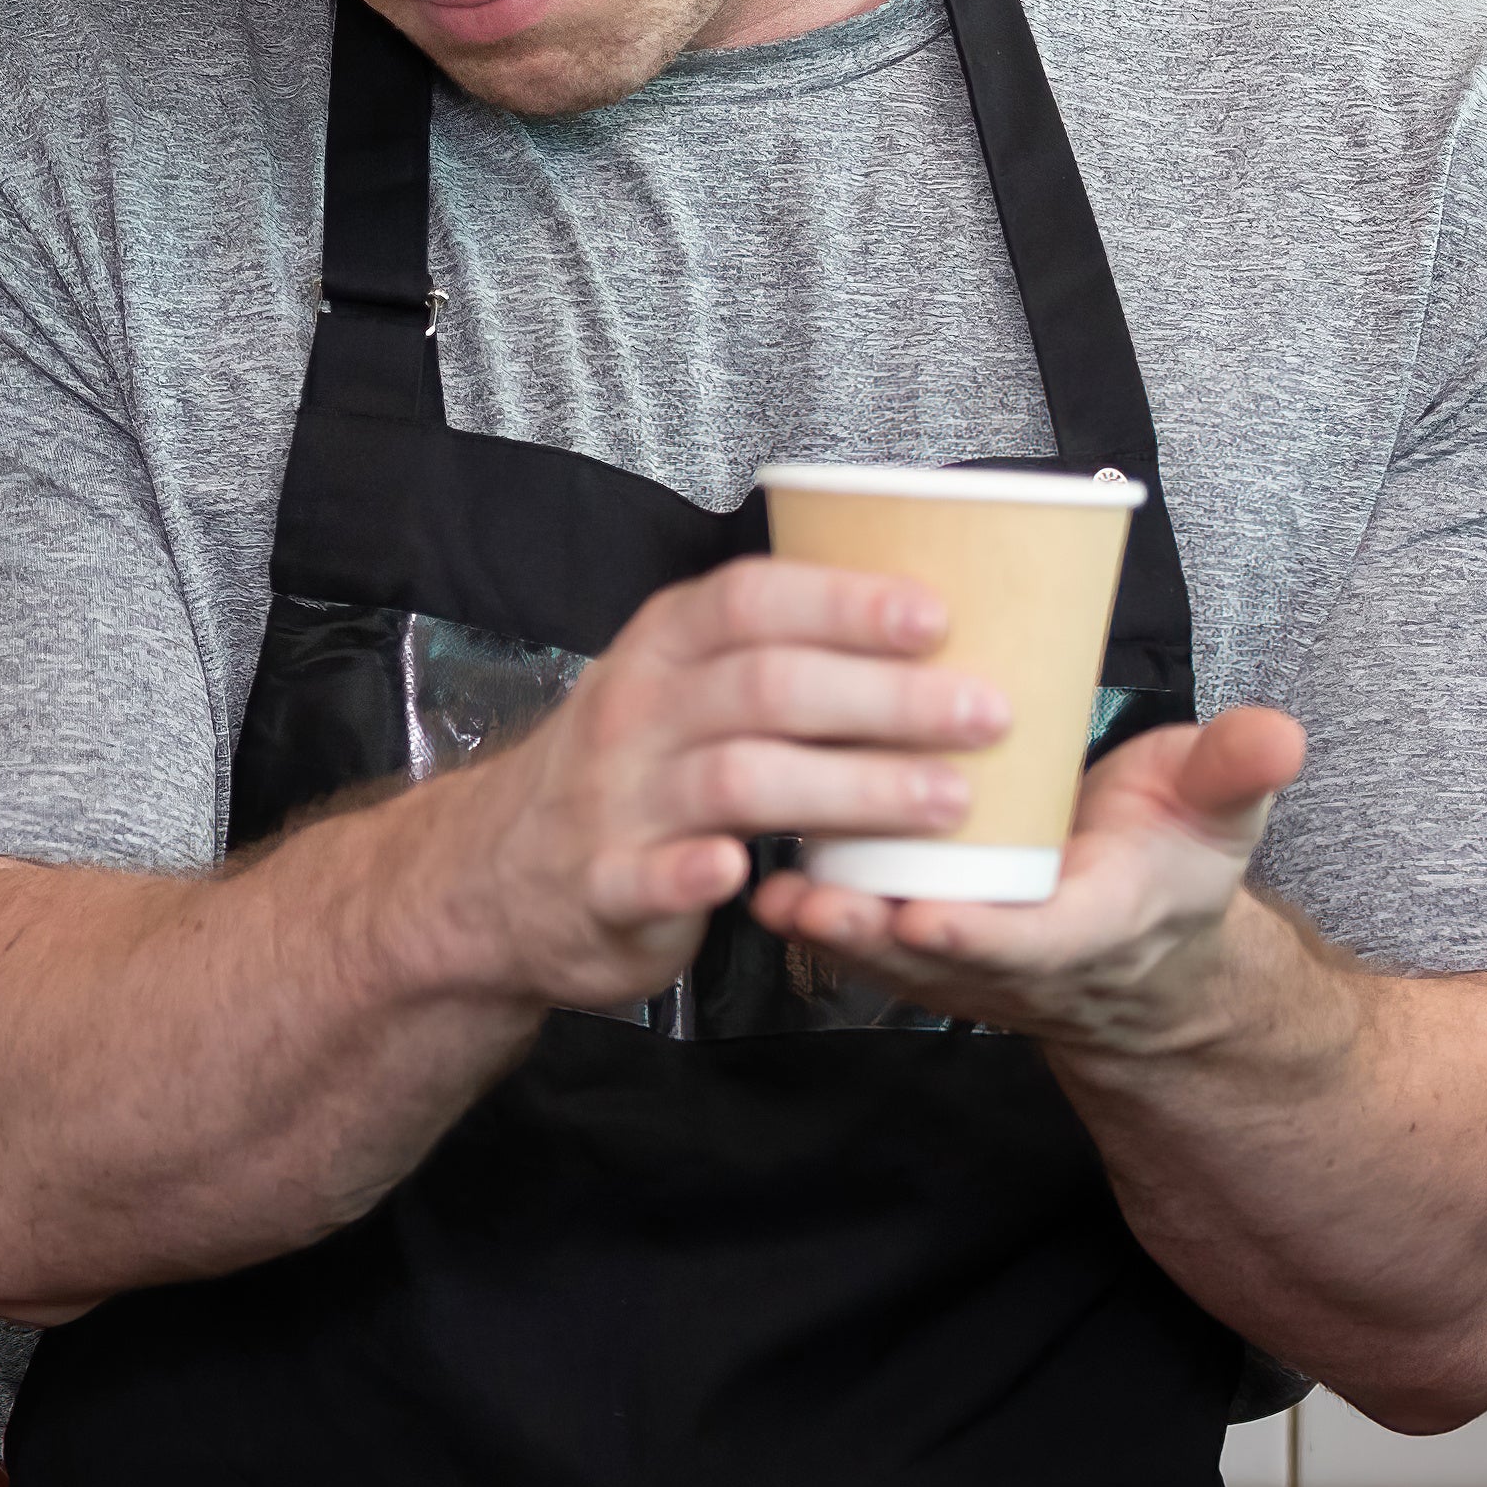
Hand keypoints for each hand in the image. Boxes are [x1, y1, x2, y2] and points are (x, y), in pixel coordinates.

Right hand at [417, 556, 1009, 1011]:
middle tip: (986, 714)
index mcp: (664, 647)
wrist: (500, 873)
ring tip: (946, 801)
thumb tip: (920, 620)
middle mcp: (638, 711)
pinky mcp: (605, 886)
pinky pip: (651, 875)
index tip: (936, 617)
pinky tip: (748, 873)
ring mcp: (616, 799)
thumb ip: (770, 651)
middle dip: (887, 699)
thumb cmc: (630, 771)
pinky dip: (697, 873)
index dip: (845, 603)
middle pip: (769, 686)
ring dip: (850, 787)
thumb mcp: (679, 684)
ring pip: (739, 779)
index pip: (754, 600)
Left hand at [749, 704, 1311, 1058]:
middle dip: (874, 936)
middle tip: (810, 904)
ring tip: (769, 892)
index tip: (928, 915)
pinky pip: (863, 933)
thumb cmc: (1173, 861)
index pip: (1036, 942)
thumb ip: (1238, 773)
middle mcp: (1020, 960)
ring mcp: (965, 962)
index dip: (981, 935)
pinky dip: (813, 911)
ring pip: (886, 953)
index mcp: (1096, 930)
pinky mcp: (925, 945)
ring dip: (827, 929)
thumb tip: (1278, 733)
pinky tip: (752, 873)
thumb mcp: (1220, 818)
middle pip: (938, 958)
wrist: (1145, 940)